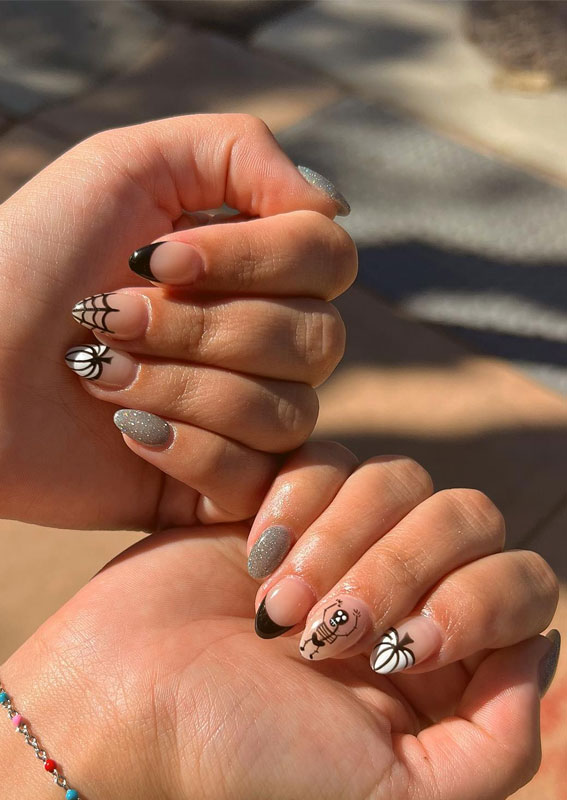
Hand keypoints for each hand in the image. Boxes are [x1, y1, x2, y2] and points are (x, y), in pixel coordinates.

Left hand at [0, 114, 355, 528]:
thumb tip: (333, 205)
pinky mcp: (215, 490)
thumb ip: (242, 153)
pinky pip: (255, 478)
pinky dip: (185, 450)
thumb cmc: (32, 260)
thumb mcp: (124, 166)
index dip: (252, 259)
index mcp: (251, 269)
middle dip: (204, 328)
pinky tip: (123, 431)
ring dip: (181, 387)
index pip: (328, 258)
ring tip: (101, 375)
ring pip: (288, 412)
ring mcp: (242, 420)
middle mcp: (261, 343)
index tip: (153, 257)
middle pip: (319, 340)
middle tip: (112, 319)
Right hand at [3, 445, 557, 799]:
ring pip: (403, 478)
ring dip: (340, 541)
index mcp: (444, 673)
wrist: (124, 716)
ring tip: (277, 609)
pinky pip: (332, 458)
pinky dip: (297, 502)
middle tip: (328, 631)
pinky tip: (253, 555)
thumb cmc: (252, 768)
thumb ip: (502, 747)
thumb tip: (541, 644)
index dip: (477, 603)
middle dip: (401, 567)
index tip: (401, 650)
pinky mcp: (285, 501)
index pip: (523, 587)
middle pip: (472, 518)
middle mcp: (404, 601)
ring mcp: (345, 544)